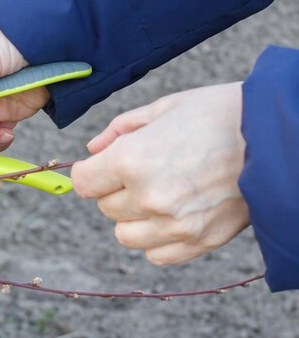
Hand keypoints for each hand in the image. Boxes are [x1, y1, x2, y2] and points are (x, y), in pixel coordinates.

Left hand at [72, 83, 249, 264]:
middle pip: (104, 206)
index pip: (83, 182)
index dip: (89, 171)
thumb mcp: (163, 107)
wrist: (278, 137)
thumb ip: (119, 129)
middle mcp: (149, 197)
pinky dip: (156, 238)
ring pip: (125, 234)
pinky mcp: (199, 241)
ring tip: (156, 194)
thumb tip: (92, 149)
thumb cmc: (220, 114)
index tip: (100, 166)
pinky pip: (156, 254)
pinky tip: (172, 214)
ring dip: (132, 217)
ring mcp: (175, 224)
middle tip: (140, 171)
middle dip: (113, 189)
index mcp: (132, 160)